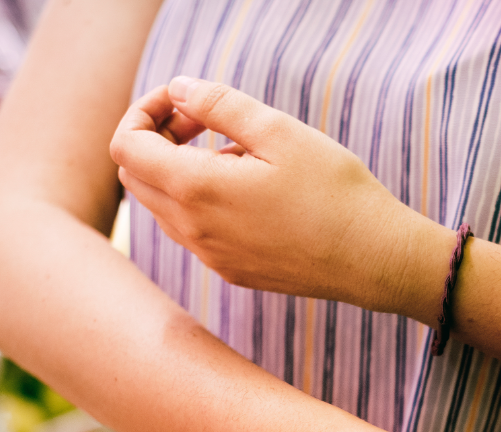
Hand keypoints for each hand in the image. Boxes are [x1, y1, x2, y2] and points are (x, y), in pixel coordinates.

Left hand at [109, 78, 445, 311]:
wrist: (374, 260)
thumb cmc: (335, 192)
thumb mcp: (279, 131)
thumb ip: (219, 105)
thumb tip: (179, 90)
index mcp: (196, 190)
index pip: (125, 146)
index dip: (144, 112)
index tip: (185, 103)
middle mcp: (193, 231)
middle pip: (136, 178)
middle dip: (156, 140)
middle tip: (203, 123)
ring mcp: (212, 257)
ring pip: (164, 207)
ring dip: (180, 172)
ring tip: (238, 156)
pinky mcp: (234, 272)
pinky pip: (195, 232)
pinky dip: (203, 202)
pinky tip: (253, 192)